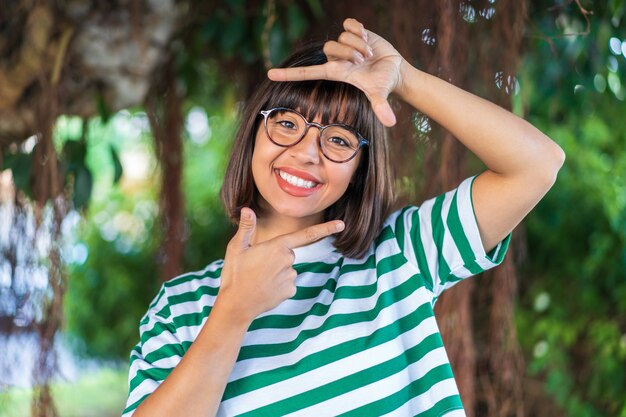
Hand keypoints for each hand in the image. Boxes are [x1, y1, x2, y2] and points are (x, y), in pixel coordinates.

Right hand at [217, 208, 344, 322]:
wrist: (236, 305)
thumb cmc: (234, 274)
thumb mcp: (236, 248)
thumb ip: (246, 227)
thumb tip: (247, 209)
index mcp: (277, 246)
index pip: (306, 234)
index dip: (326, 228)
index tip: (341, 224)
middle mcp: (288, 260)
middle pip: (288, 254)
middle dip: (276, 258)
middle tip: (256, 267)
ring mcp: (291, 277)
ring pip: (288, 269)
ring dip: (276, 272)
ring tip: (258, 279)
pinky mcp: (291, 291)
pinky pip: (288, 283)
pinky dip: (278, 285)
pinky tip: (265, 289)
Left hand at [268, 18, 403, 126]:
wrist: (393, 70)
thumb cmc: (382, 84)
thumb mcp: (379, 94)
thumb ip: (381, 107)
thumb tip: (391, 123)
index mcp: (335, 72)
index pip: (306, 73)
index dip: (288, 74)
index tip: (269, 75)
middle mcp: (335, 59)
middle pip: (330, 48)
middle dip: (350, 53)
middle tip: (364, 61)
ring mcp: (343, 45)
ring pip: (342, 36)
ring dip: (359, 44)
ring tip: (369, 54)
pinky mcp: (352, 32)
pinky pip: (349, 24)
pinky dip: (360, 29)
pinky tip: (367, 38)